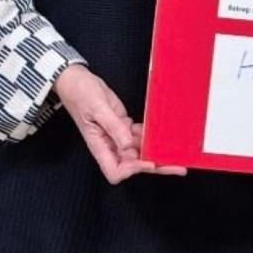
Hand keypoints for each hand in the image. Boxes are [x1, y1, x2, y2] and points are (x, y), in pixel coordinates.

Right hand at [54, 65, 185, 183]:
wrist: (75, 80)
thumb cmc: (79, 94)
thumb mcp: (97, 108)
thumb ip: (114, 126)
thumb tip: (129, 145)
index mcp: (99, 146)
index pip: (116, 172)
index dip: (133, 170)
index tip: (148, 161)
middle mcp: (110, 145)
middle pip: (134, 165)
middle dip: (156, 166)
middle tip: (178, 166)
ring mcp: (117, 136)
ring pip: (140, 151)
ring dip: (157, 151)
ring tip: (177, 150)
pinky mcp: (122, 125)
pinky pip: (139, 136)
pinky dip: (150, 135)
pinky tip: (162, 132)